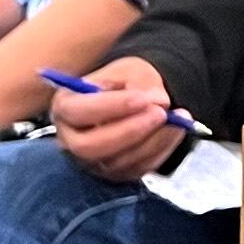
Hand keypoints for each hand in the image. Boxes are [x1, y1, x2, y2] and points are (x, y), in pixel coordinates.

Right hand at [52, 53, 185, 184]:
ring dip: (152, 140)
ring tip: (177, 117)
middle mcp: (71, 139)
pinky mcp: (113, 174)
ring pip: (117, 162)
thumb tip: (158, 103)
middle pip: (90, 147)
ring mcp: (91, 161)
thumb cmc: (126, 82)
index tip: (142, 98)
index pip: (78, 112)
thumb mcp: (132, 70)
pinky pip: (137, 170)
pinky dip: (161, 150)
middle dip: (129, 131)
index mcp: (66, 106)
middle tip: (160, 113)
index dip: (110, 107)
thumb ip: (142, 83)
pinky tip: (176, 129)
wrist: (135, 100)